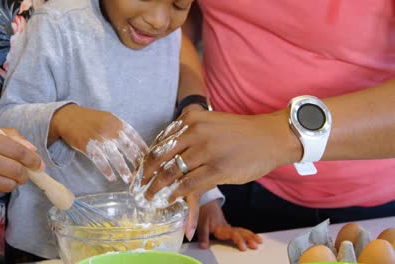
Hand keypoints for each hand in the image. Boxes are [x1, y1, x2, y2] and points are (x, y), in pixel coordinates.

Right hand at [0, 126, 43, 199]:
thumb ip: (7, 137)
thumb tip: (32, 150)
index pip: (17, 151)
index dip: (32, 159)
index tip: (39, 164)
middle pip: (16, 170)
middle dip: (25, 173)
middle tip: (25, 172)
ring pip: (9, 185)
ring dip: (14, 181)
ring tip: (8, 175)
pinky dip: (0, 187)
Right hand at [50, 104, 147, 182]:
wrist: (68, 117)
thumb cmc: (90, 119)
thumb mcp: (108, 119)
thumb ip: (120, 129)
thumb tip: (136, 145)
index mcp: (117, 122)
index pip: (134, 136)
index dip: (142, 148)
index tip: (149, 158)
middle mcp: (111, 130)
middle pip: (128, 148)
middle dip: (136, 161)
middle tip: (143, 172)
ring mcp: (100, 138)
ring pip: (115, 157)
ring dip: (123, 169)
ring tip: (129, 179)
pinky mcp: (89, 146)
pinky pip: (100, 161)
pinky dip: (106, 170)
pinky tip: (112, 178)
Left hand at [142, 110, 300, 201]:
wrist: (270, 137)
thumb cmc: (240, 132)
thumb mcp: (210, 123)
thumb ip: (189, 134)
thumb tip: (168, 153)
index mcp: (191, 119)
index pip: (161, 141)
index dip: (148, 159)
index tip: (141, 170)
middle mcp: (195, 133)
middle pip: (161, 157)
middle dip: (147, 174)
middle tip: (140, 185)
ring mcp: (206, 151)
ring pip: (172, 172)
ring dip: (157, 187)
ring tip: (150, 196)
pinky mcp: (217, 169)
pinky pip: (189, 184)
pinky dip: (176, 194)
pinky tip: (169, 200)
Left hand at [198, 199, 261, 250]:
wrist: (206, 201)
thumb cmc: (204, 211)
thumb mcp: (201, 223)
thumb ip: (203, 235)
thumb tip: (204, 246)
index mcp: (221, 227)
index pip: (232, 234)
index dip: (238, 240)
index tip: (243, 246)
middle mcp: (226, 227)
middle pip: (240, 232)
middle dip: (249, 239)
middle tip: (256, 245)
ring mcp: (228, 226)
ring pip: (242, 230)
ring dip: (250, 236)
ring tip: (259, 241)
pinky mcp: (227, 227)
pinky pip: (239, 230)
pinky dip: (247, 233)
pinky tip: (252, 237)